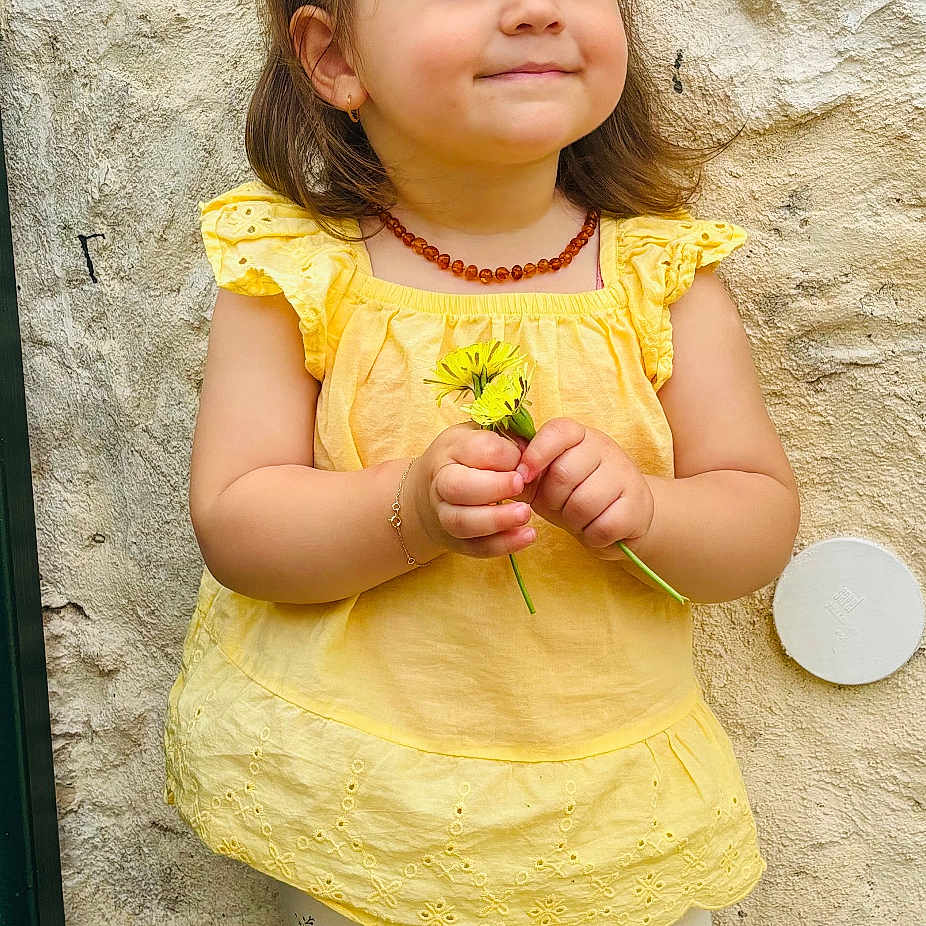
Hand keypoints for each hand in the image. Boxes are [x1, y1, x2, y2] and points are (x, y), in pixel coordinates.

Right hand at [409, 421, 536, 558]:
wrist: (428, 493)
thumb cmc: (466, 458)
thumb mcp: (481, 437)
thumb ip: (506, 440)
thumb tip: (533, 454)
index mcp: (451, 449)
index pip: (477, 449)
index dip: (504, 455)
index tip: (525, 460)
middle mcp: (441, 482)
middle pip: (458, 487)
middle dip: (493, 487)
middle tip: (520, 485)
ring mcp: (444, 514)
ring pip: (463, 522)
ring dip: (497, 520)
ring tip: (526, 514)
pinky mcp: (456, 540)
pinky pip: (477, 547)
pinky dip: (503, 544)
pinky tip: (526, 536)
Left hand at [509, 417, 654, 561]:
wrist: (622, 517)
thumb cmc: (575, 494)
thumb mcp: (547, 478)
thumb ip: (524, 469)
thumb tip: (495, 464)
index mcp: (579, 436)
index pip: (557, 432)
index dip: (535, 455)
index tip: (523, 478)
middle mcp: (605, 448)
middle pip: (564, 474)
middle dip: (553, 499)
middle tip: (559, 506)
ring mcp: (625, 475)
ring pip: (583, 503)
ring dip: (573, 520)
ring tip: (578, 518)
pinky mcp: (637, 506)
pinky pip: (602, 526)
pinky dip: (592, 535)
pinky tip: (595, 529)